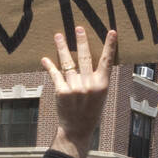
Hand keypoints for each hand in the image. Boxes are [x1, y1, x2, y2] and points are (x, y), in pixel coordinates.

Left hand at [43, 27, 117, 157]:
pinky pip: (55, 74)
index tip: (111, 32)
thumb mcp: (100, 96)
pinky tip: (45, 59)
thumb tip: (92, 61)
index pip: (107, 61)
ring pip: (68, 62)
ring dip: (62, 48)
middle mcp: (89, 85)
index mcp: (102, 85)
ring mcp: (75, 87)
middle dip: (81, 41)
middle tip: (78, 28)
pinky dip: (50, 66)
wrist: (78, 129)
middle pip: (85, 57)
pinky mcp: (62, 91)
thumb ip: (97, 79)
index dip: (109, 46)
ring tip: (58, 36)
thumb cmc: (90, 112)